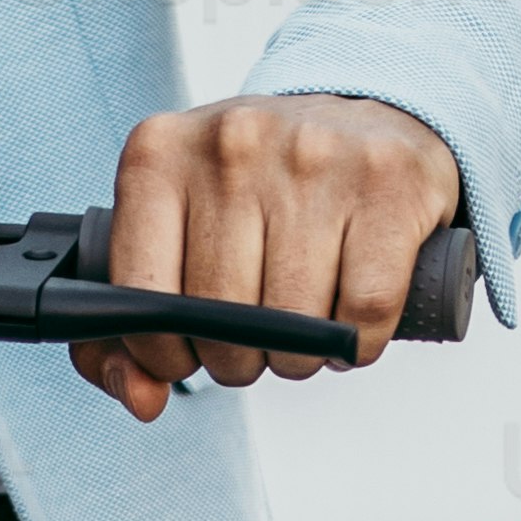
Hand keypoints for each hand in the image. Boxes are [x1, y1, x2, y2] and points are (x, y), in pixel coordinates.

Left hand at [70, 92, 466, 418]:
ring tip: (304, 325)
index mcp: (160, 154)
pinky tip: (350, 320)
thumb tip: (142, 400)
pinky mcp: (388, 183)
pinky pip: (363, 314)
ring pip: (295, 325)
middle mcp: (232, 143)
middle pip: (222, 319)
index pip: (142, 297)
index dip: (163, 353)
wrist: (365, 121)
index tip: (188, 350)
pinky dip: (357, 344)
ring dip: (299, 356)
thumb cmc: (260, 192)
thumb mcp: (180, 233)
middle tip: (256, 337)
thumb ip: (132, 328)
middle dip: (239, 357)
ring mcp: (314, 156)